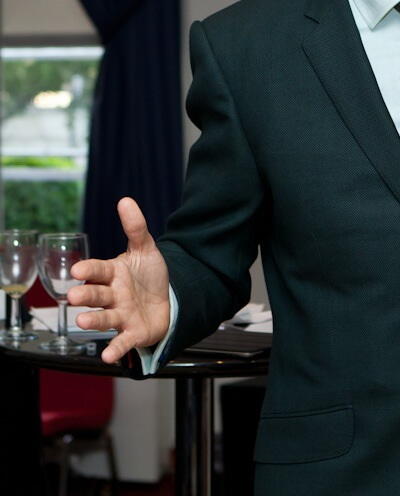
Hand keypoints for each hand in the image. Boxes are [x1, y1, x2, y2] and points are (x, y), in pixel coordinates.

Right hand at [68, 198, 170, 363]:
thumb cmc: (148, 276)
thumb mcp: (145, 250)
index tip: (78, 271)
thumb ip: (136, 228)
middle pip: (97, 295)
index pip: (99, 271)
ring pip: (106, 318)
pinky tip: (108, 357)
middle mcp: (113, 295)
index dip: (90, 271)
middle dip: (86, 296)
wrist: (166, 300)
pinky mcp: (134, 333)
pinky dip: (116, 349)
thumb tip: (126, 200)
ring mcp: (122, 315)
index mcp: (113, 274)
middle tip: (74, 296)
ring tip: (82, 322)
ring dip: (93, 321)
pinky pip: (123, 341)